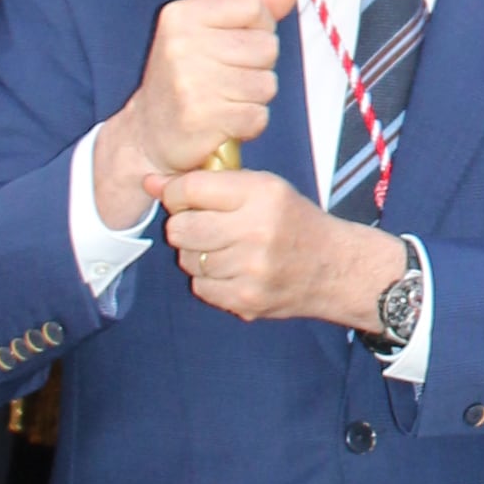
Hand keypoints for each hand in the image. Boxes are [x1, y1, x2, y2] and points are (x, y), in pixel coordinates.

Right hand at [98, 0, 286, 216]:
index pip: (253, 6)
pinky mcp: (202, 118)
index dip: (259, 27)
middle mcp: (183, 45)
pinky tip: (225, 120)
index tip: (237, 42)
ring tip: (225, 98)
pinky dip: (249, 122)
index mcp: (182, 15)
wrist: (147, 135)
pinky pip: (259, 115)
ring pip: (267, 83)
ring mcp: (191, 82)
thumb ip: (249, 9)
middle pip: (267, 46)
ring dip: (254, 96)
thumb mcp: (205, 32)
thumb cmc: (183, 79)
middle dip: (258, 65)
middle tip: (226, 77)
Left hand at [161, 168, 409, 333]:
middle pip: (181, 228)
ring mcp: (251, 269)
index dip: (177, 193)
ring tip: (224, 249)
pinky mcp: (246, 300)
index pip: (191, 189)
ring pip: (188, 260)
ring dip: (197, 254)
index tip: (182, 198)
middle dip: (184, 226)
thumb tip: (149, 183)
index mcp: (262, 194)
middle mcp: (257, 230)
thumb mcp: (264, 189)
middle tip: (203, 225)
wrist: (333, 268)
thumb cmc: (293, 222)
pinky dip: (209, 280)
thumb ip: (209, 184)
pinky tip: (233, 271)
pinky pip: (200, 287)